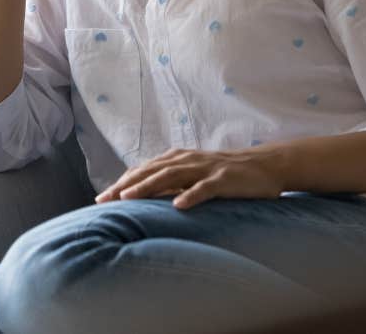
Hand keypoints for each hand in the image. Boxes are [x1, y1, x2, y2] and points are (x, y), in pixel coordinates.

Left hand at [94, 147, 283, 209]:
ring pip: (172, 175)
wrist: (264, 166)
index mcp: (179, 158)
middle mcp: (188, 160)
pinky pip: (204, 188)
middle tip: (104, 200)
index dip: (122, 182)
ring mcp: (205, 168)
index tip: (101, 198)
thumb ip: (173, 182)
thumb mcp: (195, 175)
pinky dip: (190, 195)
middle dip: (126, 185)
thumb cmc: (226, 174)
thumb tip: (145, 197)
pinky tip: (178, 206)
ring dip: (148, 186)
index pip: (145, 170)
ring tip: (129, 198)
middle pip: (151, 171)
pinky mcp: (223, 179)